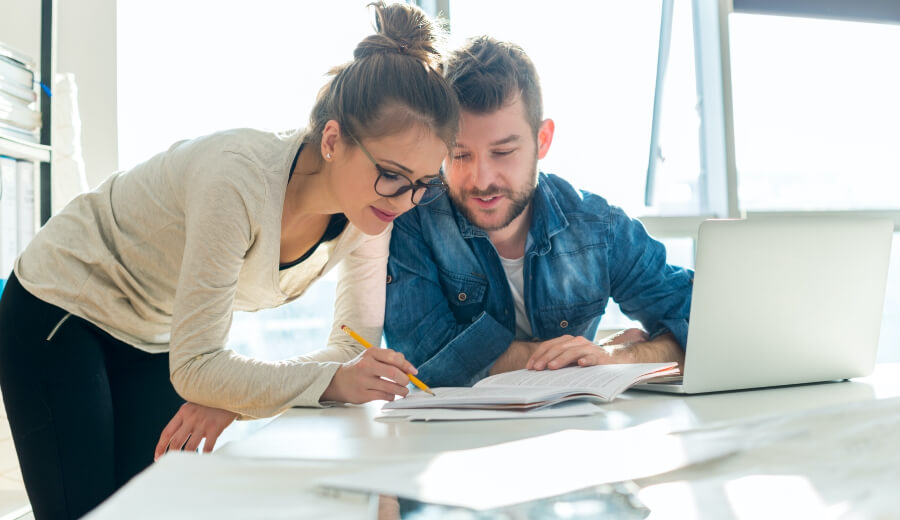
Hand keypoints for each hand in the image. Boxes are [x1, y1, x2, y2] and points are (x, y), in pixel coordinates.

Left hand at [154, 402, 237, 460]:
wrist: (231, 394)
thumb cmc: (211, 405)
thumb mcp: (194, 408)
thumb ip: (186, 421)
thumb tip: (177, 443)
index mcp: (183, 412)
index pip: (167, 432)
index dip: (161, 447)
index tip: (158, 457)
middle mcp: (191, 417)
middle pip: (176, 441)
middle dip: (171, 456)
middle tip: (170, 465)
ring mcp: (203, 422)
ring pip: (190, 446)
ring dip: (187, 458)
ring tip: (186, 466)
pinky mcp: (215, 426)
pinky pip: (208, 446)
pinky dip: (204, 455)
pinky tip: (203, 459)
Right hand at [320, 347, 416, 403]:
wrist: (338, 381)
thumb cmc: (359, 368)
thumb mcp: (371, 357)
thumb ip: (389, 359)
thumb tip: (409, 368)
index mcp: (371, 353)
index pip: (394, 357)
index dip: (407, 366)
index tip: (414, 372)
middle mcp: (366, 365)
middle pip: (394, 372)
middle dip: (405, 379)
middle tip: (407, 382)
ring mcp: (363, 380)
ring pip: (391, 387)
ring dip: (401, 391)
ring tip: (403, 391)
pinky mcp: (362, 394)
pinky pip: (384, 396)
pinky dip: (391, 396)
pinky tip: (391, 395)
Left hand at [526, 328, 649, 370]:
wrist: (614, 359)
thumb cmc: (587, 360)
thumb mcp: (570, 359)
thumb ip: (557, 360)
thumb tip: (537, 370)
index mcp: (568, 341)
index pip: (549, 345)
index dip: (538, 355)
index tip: (529, 366)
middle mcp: (577, 342)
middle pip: (558, 348)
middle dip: (545, 358)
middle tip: (536, 368)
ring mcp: (589, 348)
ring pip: (572, 352)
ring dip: (561, 359)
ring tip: (551, 367)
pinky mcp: (600, 357)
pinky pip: (592, 358)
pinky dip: (587, 360)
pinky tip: (581, 364)